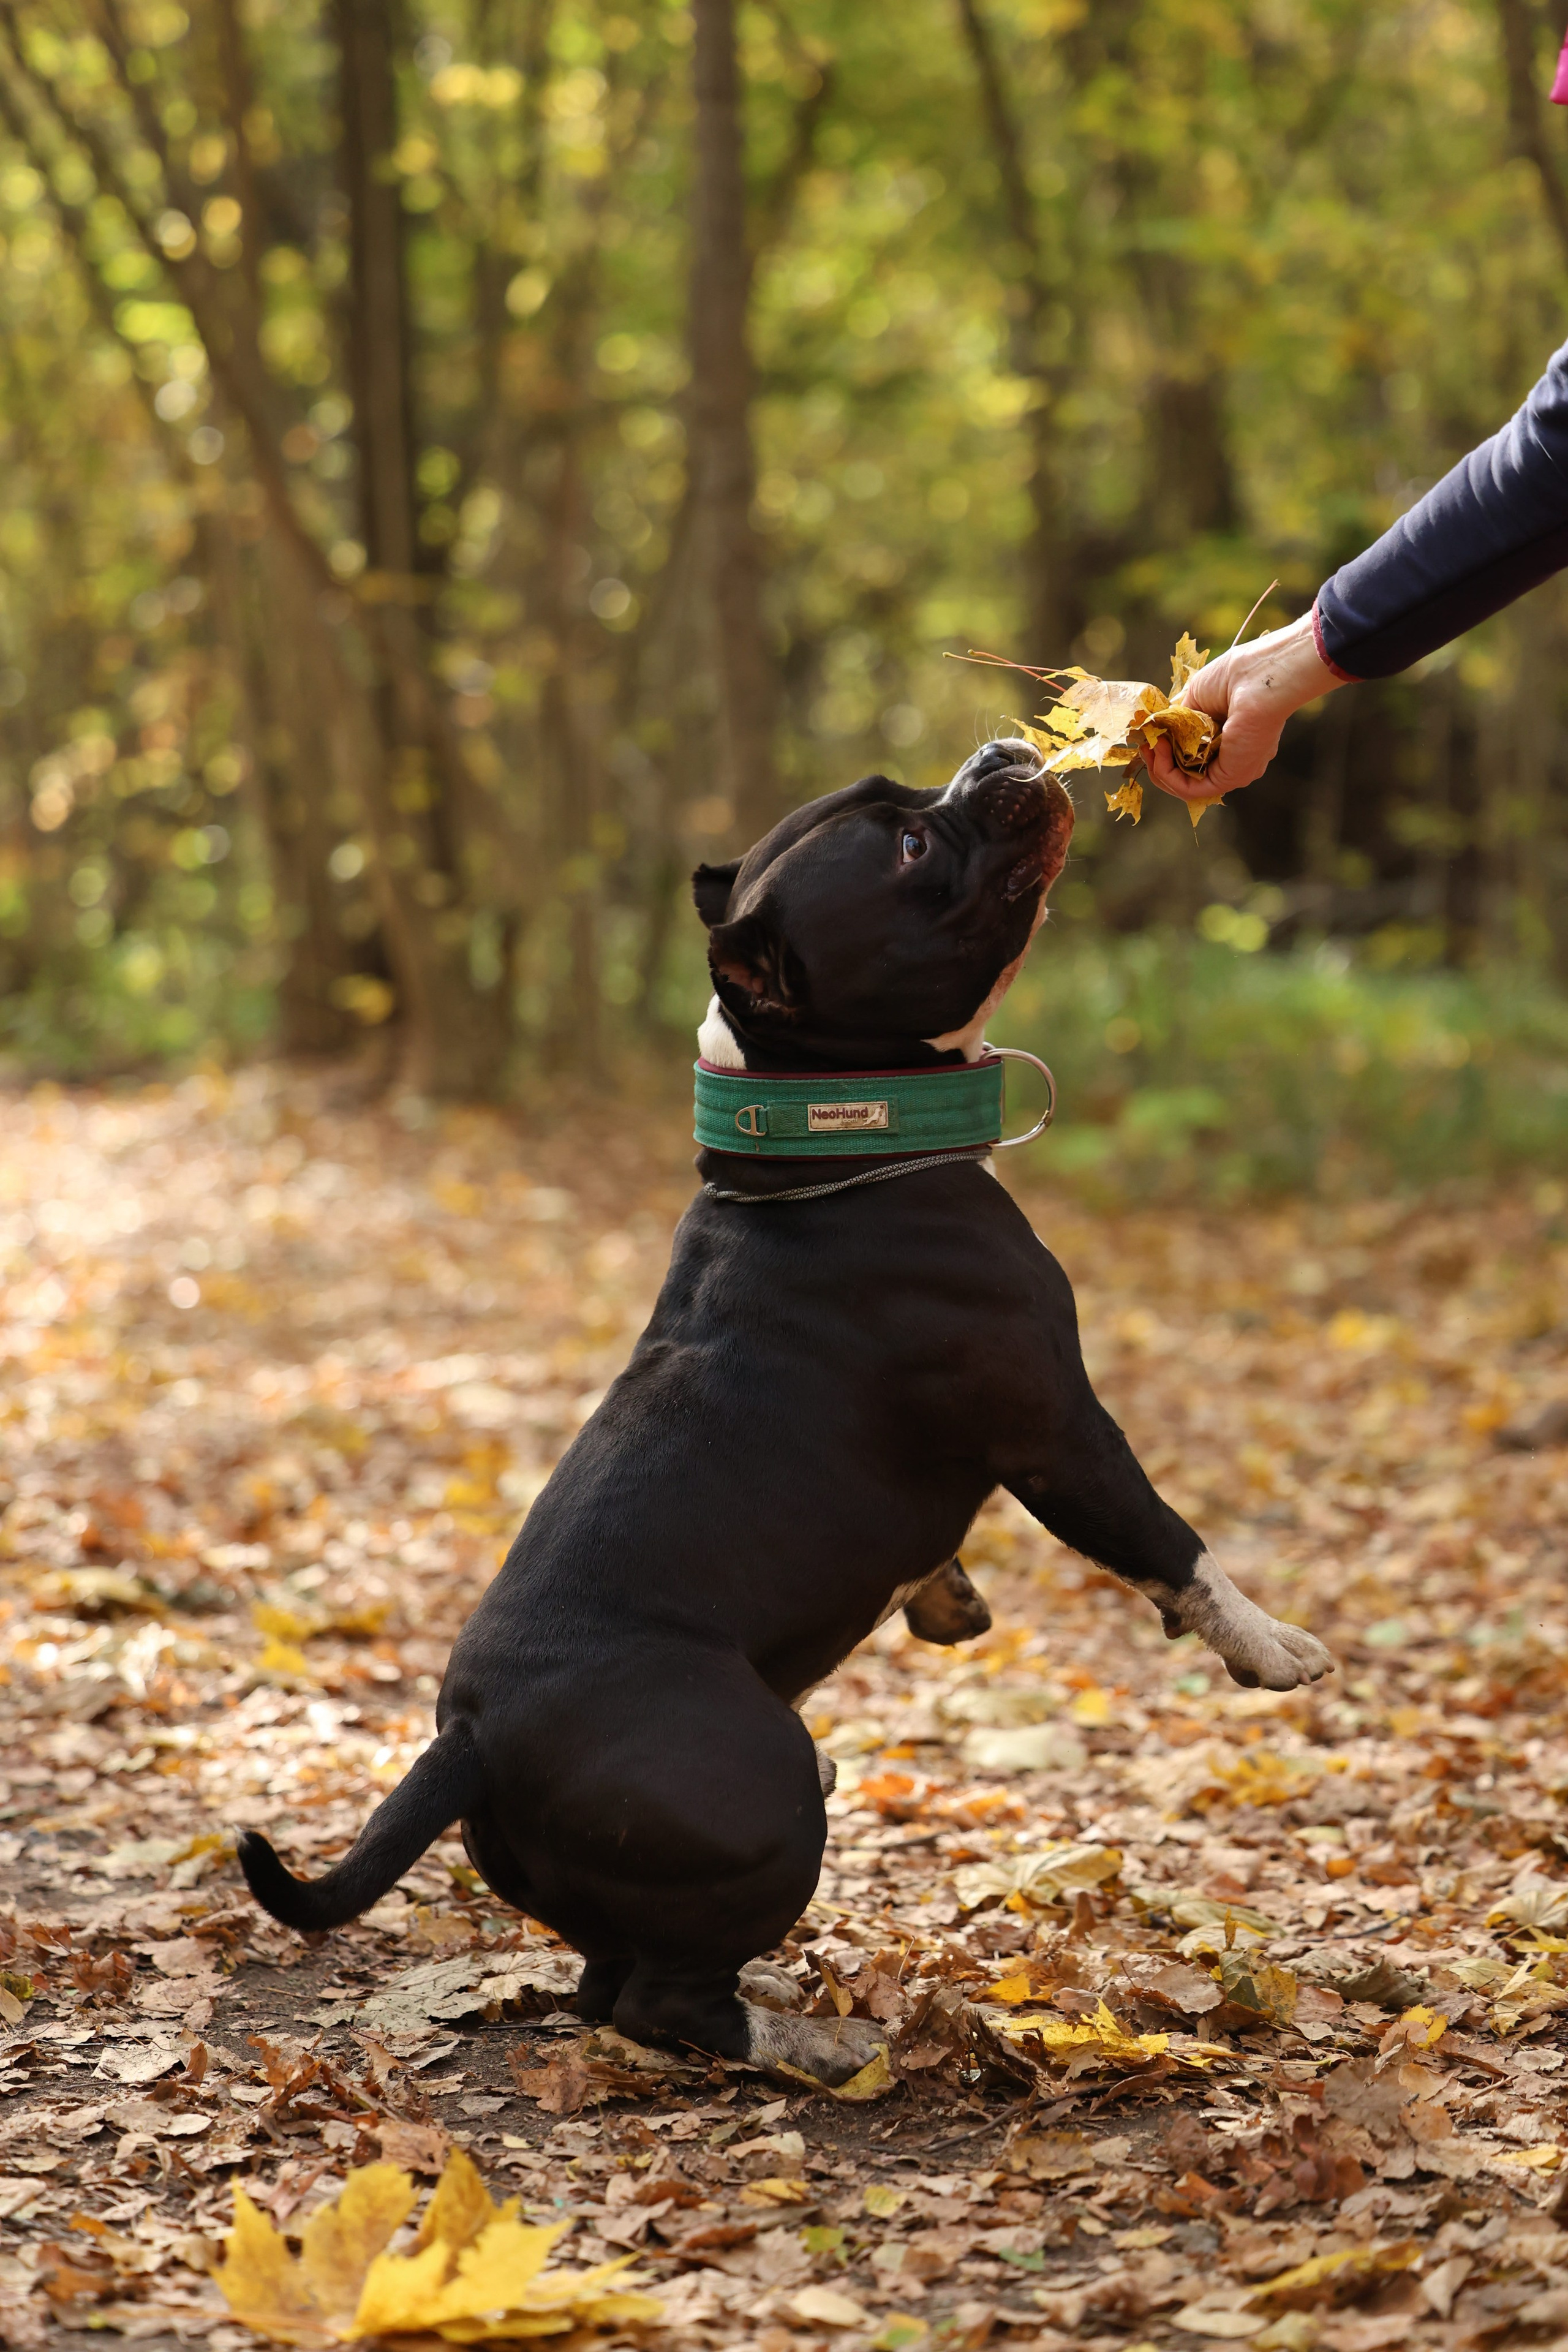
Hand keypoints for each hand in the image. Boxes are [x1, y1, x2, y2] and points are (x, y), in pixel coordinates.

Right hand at [1145, 609, 1344, 802]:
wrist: (1259, 677)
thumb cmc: (1236, 677)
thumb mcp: (1197, 696)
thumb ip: (1179, 718)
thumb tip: (1159, 729)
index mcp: (1232, 739)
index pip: (1193, 758)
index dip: (1168, 751)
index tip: (1151, 736)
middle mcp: (1235, 760)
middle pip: (1186, 774)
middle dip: (1159, 762)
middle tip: (1146, 743)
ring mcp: (1233, 771)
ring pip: (1185, 785)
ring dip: (1159, 768)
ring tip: (1151, 746)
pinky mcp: (1229, 778)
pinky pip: (1189, 788)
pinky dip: (1167, 773)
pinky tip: (1159, 751)